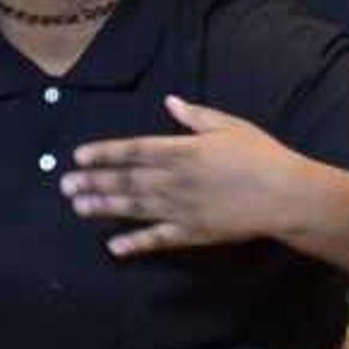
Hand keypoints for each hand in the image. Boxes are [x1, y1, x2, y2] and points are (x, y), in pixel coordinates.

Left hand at [62, 97, 315, 256]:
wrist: (284, 195)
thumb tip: (169, 101)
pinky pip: (158, 239)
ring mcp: (181, 209)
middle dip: (93, 182)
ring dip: (104, 208)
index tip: (78, 156)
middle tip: (63, 185)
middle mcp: (174, 180)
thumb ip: (196, 117)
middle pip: (126, 181)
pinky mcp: (192, 233)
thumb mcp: (229, 126)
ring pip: (134, 208)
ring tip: (77, 207)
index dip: (104, 153)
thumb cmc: (260, 155)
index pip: (133, 150)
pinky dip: (135, 243)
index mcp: (182, 151)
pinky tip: (113, 247)